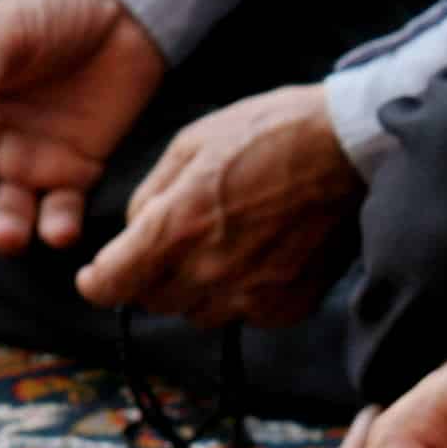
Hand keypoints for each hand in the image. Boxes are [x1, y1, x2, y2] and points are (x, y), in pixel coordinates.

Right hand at [0, 0, 165, 254]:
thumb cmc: (49, 9)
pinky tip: (60, 231)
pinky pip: (62, 209)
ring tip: (8, 236)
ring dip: (5, 229)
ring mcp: (30, 162)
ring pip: (9, 211)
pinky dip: (59, 225)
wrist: (120, 7)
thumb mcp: (4, 30)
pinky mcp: (76, 172)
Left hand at [75, 83, 360, 326]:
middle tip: (175, 244)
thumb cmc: (269, 132)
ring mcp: (250, 295)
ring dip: (197, 289)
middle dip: (152, 277)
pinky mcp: (286, 306)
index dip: (97, 283)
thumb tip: (134, 231)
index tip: (97, 278)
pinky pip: (245, 316)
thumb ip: (151, 195)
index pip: (112, 284)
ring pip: (198, 314)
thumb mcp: (192, 143)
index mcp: (176, 227)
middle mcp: (208, 271)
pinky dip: (242, 295)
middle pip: (154, 302)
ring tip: (223, 248)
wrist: (350, 149)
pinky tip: (260, 257)